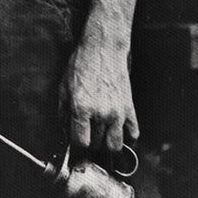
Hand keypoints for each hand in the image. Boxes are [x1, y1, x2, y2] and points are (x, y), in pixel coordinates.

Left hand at [62, 34, 138, 155]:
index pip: (81, 142)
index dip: (77, 147)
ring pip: (115, 145)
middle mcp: (100, 113)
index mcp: (81, 108)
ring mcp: (117, 112)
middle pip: (97, 145)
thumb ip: (63, 113)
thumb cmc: (81, 65)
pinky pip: (133, 133)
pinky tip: (119, 135)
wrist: (103, 49)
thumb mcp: (63, 88)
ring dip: (107, 146)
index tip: (75, 146)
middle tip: (87, 139)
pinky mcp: (130, 108)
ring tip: (101, 139)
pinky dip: (128, 139)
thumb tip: (66, 132)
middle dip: (90, 145)